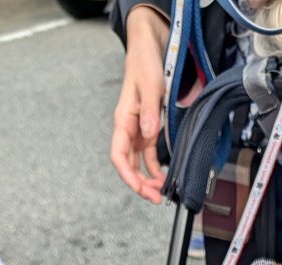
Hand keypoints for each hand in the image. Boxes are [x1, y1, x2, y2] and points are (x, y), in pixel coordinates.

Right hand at [111, 6, 167, 203]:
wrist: (148, 50)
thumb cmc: (144, 64)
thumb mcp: (149, 86)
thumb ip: (148, 111)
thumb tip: (148, 134)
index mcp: (123, 121)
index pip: (119, 156)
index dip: (127, 175)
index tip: (139, 189)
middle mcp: (127, 129)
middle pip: (128, 164)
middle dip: (139, 184)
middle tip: (156, 198)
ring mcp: (137, 131)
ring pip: (138, 163)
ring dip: (148, 179)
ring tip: (161, 192)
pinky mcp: (146, 129)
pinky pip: (148, 155)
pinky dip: (154, 168)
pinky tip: (163, 176)